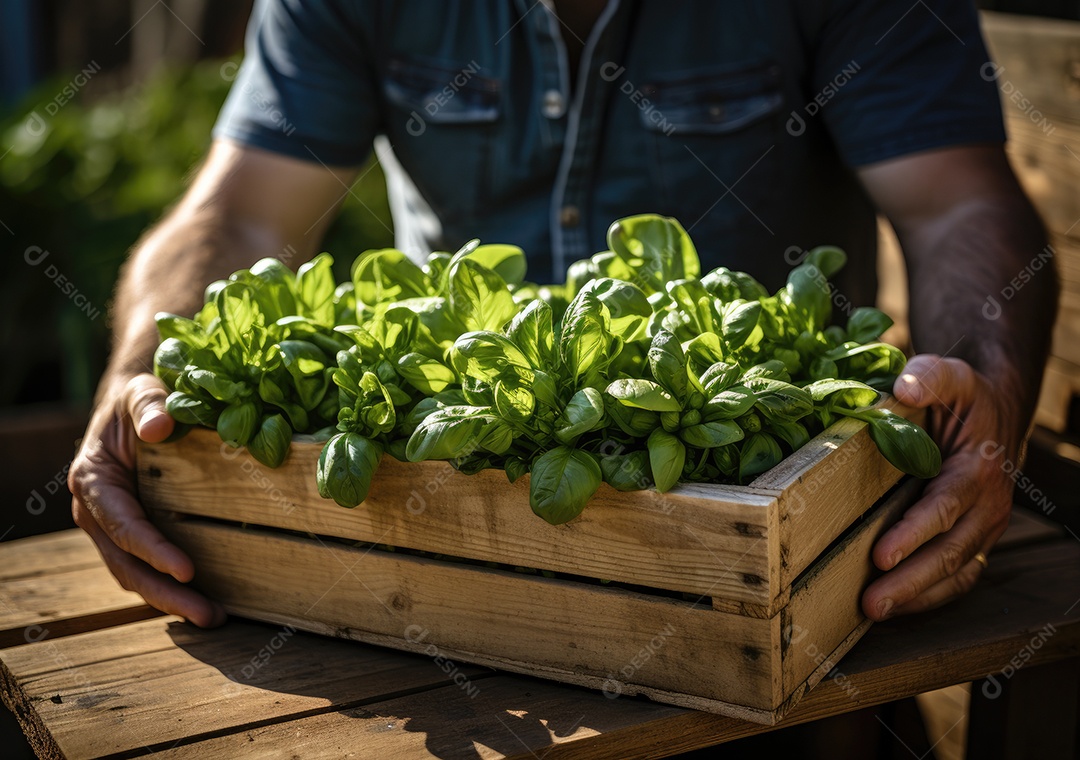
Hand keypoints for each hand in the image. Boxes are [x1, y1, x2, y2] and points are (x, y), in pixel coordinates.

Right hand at [69, 373, 226, 627]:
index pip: (124, 525)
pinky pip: (145, 567)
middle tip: (207, 613)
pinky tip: (203, 599)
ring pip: (134, 574)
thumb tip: (159, 427)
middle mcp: (95, 512)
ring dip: (170, 599)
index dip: (154, 550)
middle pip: (127, 563)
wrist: (131, 408)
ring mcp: (110, 528)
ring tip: (212, 616)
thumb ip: (150, 406)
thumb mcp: (142, 394)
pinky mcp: (130, 534)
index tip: (188, 570)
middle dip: (166, 592)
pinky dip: (170, 587)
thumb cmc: (137, 401)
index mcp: (93, 481)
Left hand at [862, 355, 1016, 620]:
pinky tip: (896, 607)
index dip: (914, 533)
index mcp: (978, 470)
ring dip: (918, 597)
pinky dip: (930, 597)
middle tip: (872, 602)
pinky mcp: (974, 540)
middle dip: (910, 581)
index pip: (945, 507)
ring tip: (876, 612)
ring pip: (955, 573)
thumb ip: (929, 377)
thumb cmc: (964, 398)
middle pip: (950, 552)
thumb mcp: (950, 377)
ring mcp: (983, 529)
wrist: (995, 414)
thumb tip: (905, 390)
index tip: (882, 555)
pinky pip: (957, 578)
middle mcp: (987, 507)